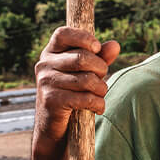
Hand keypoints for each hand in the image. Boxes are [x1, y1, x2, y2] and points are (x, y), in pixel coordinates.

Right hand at [33, 26, 119, 152]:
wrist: (54, 126)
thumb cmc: (73, 93)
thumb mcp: (87, 72)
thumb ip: (100, 58)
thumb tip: (115, 45)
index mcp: (51, 52)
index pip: (62, 33)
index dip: (83, 37)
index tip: (97, 48)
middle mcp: (44, 64)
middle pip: (82, 58)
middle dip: (101, 69)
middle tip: (103, 78)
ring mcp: (46, 82)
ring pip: (86, 79)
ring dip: (101, 89)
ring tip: (100, 94)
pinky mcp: (51, 100)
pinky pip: (84, 98)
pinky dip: (98, 104)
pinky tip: (97, 108)